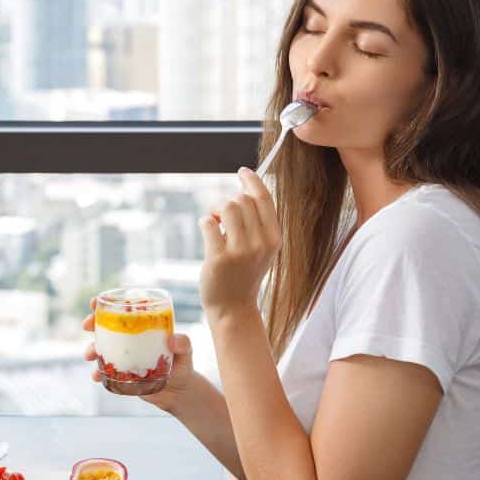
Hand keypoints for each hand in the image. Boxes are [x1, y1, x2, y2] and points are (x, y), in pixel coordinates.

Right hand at [82, 298, 198, 413]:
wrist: (179, 392)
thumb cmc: (183, 365)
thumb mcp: (186, 352)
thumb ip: (183, 343)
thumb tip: (173, 339)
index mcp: (143, 327)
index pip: (124, 310)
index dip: (108, 303)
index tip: (96, 302)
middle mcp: (130, 339)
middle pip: (106, 326)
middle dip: (92, 323)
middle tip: (87, 325)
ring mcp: (124, 356)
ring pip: (101, 348)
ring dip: (91, 349)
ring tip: (90, 356)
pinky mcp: (121, 374)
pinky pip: (105, 371)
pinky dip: (98, 373)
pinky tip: (96, 376)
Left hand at [201, 167, 280, 323]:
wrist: (233, 308)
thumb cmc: (244, 274)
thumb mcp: (261, 249)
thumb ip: (258, 223)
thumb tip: (244, 190)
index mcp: (274, 239)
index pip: (264, 199)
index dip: (252, 181)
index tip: (243, 172)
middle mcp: (261, 244)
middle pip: (242, 199)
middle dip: (228, 201)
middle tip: (222, 216)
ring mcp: (240, 251)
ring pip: (227, 207)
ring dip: (216, 209)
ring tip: (215, 222)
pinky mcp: (219, 258)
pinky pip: (208, 223)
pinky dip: (205, 222)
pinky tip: (208, 232)